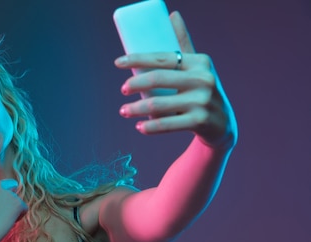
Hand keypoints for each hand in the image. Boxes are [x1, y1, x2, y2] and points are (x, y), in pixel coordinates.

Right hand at [0, 132, 27, 241]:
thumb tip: (5, 195)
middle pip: (11, 186)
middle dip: (9, 198)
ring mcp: (6, 192)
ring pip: (16, 200)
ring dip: (12, 210)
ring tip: (0, 218)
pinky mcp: (16, 201)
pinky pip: (22, 209)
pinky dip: (17, 216)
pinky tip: (7, 221)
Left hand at [114, 11, 237, 149]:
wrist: (222, 123)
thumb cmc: (202, 90)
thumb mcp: (196, 67)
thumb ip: (183, 44)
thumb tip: (172, 14)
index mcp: (199, 62)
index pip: (162, 57)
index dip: (137, 59)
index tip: (118, 63)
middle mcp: (203, 79)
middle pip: (157, 79)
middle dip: (134, 84)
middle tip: (122, 90)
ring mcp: (202, 101)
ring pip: (158, 104)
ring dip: (135, 108)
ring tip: (123, 111)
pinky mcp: (199, 121)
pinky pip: (167, 124)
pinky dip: (150, 127)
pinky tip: (139, 127)